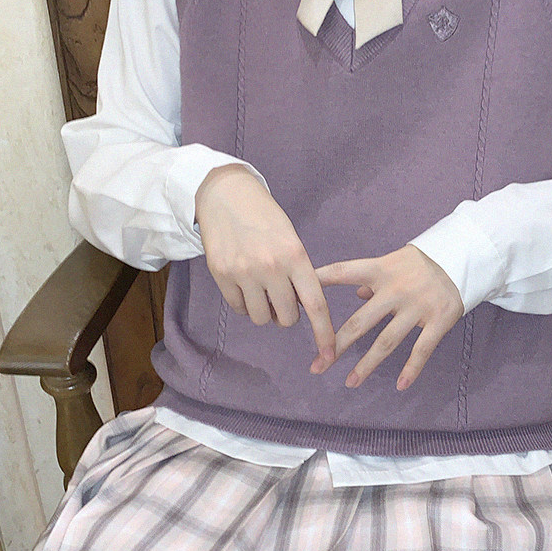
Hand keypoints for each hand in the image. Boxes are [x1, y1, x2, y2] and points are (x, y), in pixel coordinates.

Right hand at [194, 164, 335, 363]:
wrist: (225, 194)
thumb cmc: (265, 218)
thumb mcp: (291, 239)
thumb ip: (298, 273)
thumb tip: (300, 309)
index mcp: (295, 256)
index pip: (315, 304)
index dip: (324, 333)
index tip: (330, 356)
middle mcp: (271, 267)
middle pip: (286, 318)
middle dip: (286, 313)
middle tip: (281, 293)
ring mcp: (244, 272)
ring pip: (261, 318)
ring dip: (264, 310)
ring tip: (262, 288)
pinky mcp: (221, 275)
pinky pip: (239, 309)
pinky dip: (244, 304)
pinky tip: (244, 283)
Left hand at [312, 245, 463, 390]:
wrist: (462, 258)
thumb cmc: (420, 263)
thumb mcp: (392, 262)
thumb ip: (371, 277)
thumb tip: (353, 293)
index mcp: (380, 270)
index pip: (343, 272)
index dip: (320, 282)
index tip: (298, 299)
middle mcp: (395, 289)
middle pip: (359, 322)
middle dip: (336, 345)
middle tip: (318, 365)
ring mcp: (416, 307)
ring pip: (386, 341)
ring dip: (367, 364)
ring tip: (350, 382)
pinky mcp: (437, 320)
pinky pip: (421, 349)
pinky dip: (411, 368)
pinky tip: (401, 385)